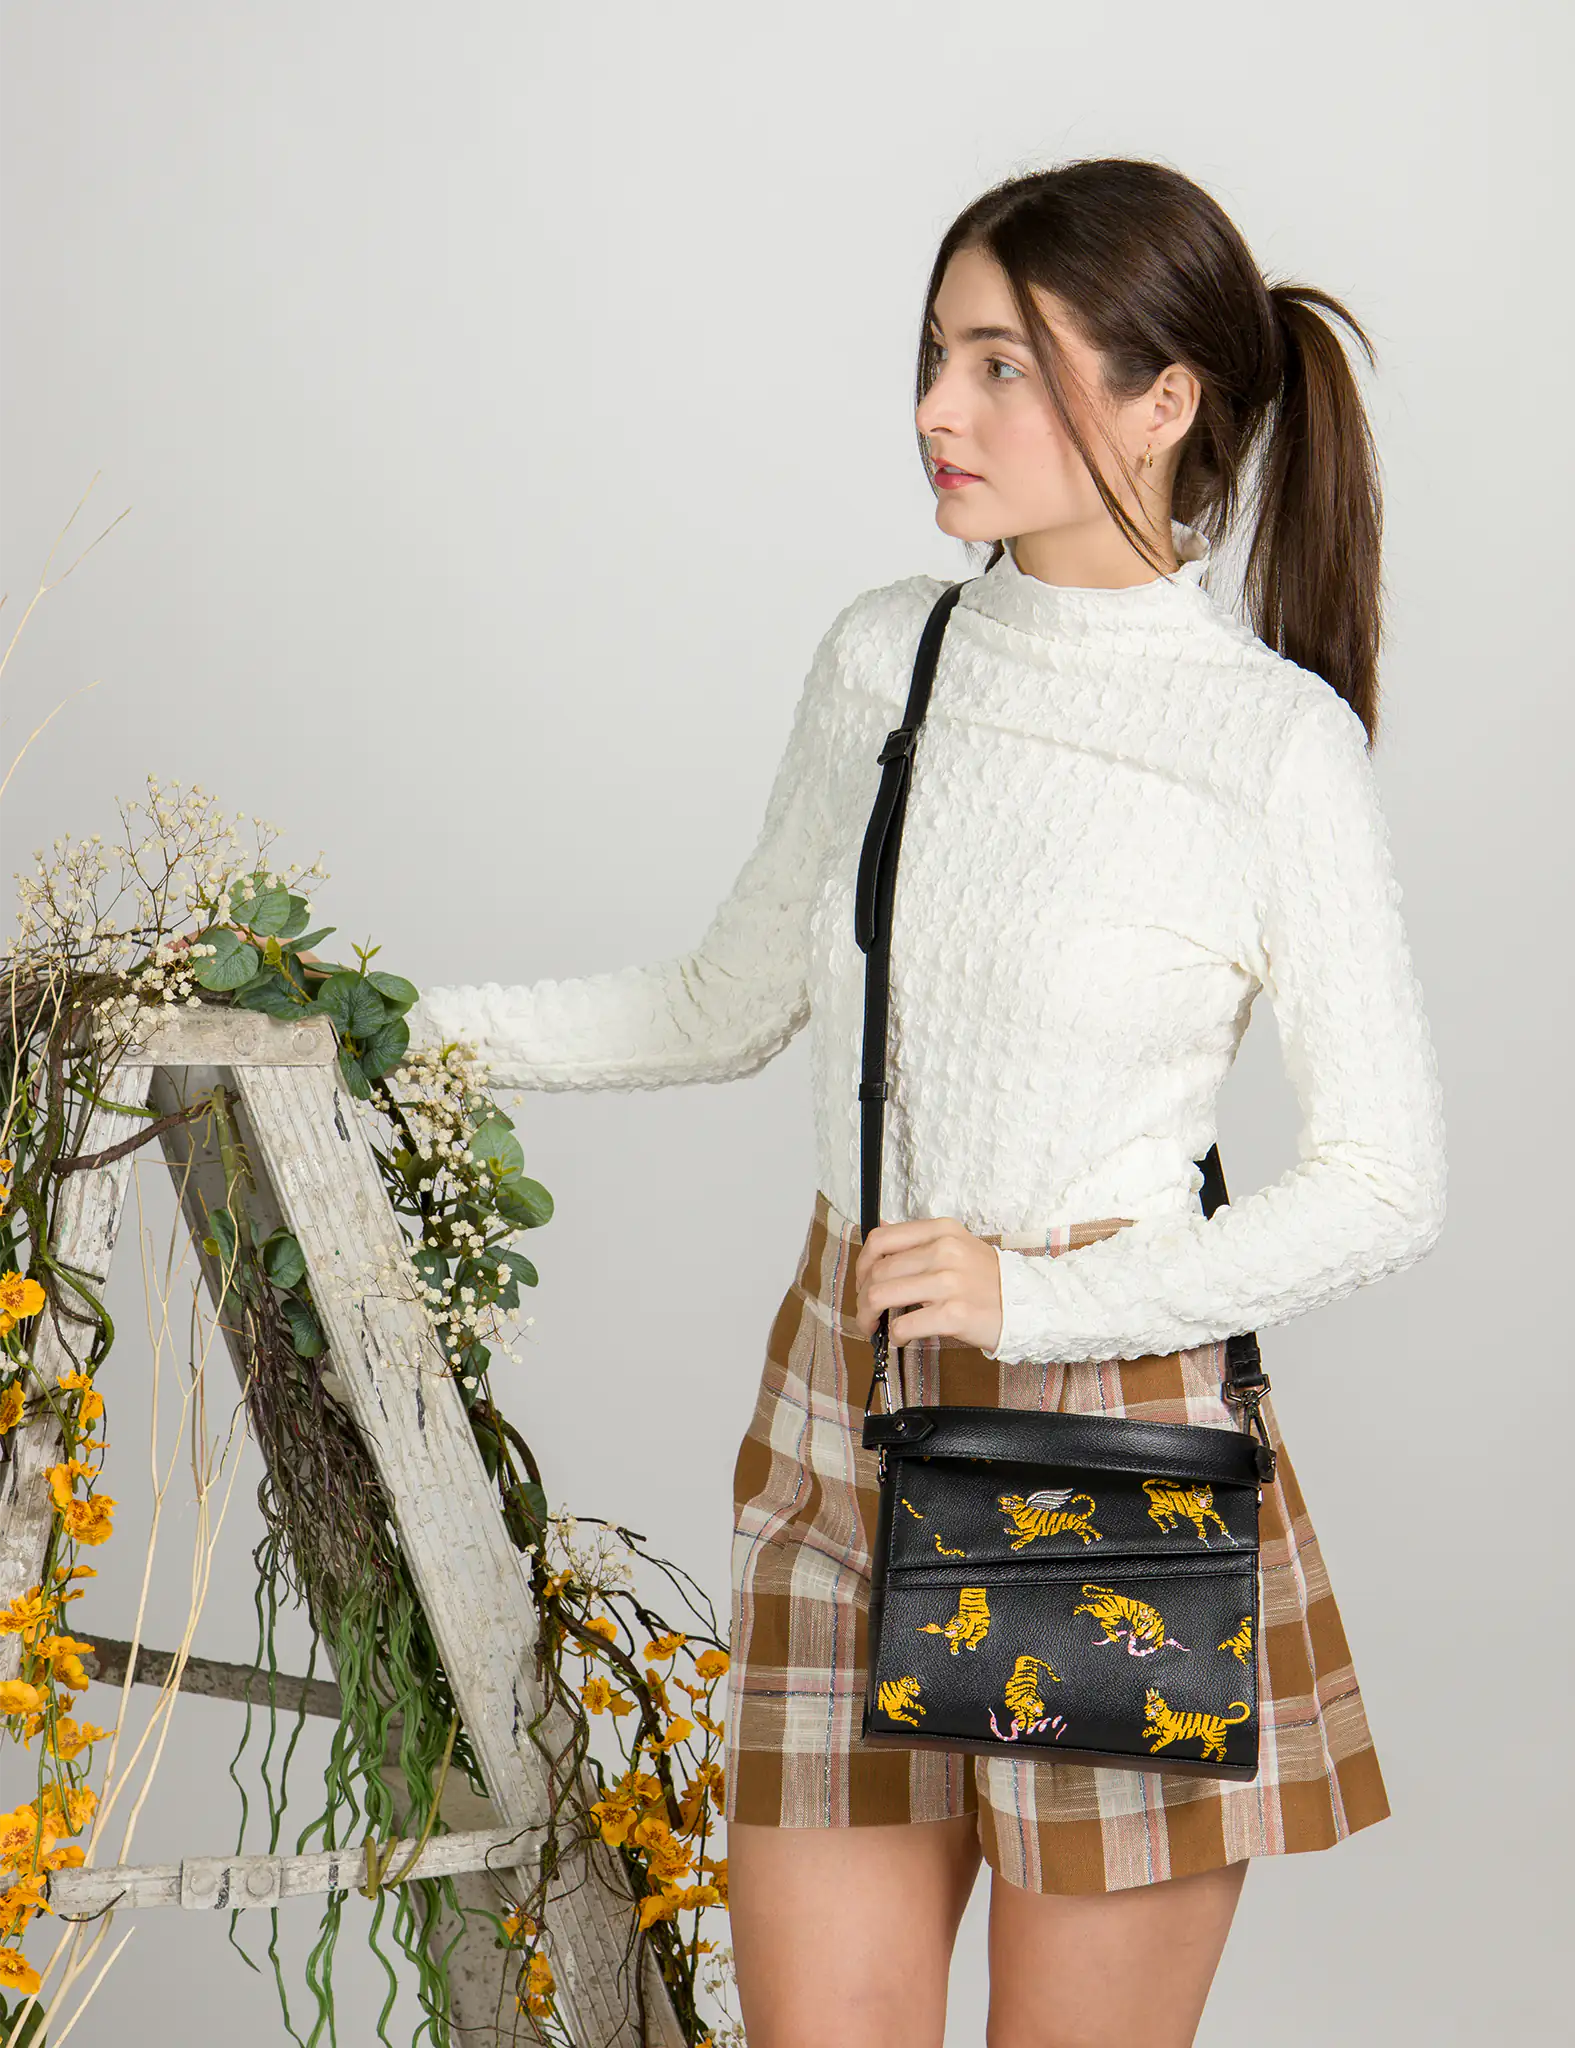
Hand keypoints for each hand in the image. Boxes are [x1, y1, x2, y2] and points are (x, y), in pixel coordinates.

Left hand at [854, 1216, 1003, 1353]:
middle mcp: (944, 1251)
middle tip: (866, 1312)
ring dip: (868, 1316)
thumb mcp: (958, 1244)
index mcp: (942, 1230)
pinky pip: (904, 1325)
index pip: (881, 1239)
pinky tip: (899, 1338)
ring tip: (874, 1327)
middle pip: (876, 1271)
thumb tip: (883, 1232)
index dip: (862, 1263)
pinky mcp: (954, 1313)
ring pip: (881, 1295)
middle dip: (862, 1296)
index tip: (863, 1281)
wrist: (1029, 1304)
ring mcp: (949, 1282)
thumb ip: (921, 1239)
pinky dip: (894, 1335)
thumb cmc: (990, 1280)